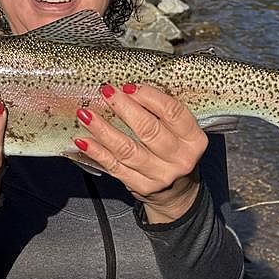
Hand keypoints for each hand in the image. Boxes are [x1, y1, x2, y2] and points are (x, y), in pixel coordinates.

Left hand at [73, 84, 206, 222]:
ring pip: (127, 149)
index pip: (173, 112)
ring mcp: (160, 176)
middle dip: (123, 107)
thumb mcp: (180, 133)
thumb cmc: (175, 152)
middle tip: (106, 92)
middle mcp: (180, 159)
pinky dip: (97, 152)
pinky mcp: (141, 187)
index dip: (149, 96)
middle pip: (148, 129)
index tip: (129, 86)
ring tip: (85, 114)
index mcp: (194, 139)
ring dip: (103, 130)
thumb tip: (128, 89)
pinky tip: (83, 140)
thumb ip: (162, 113)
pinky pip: (115, 167)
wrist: (177, 193)